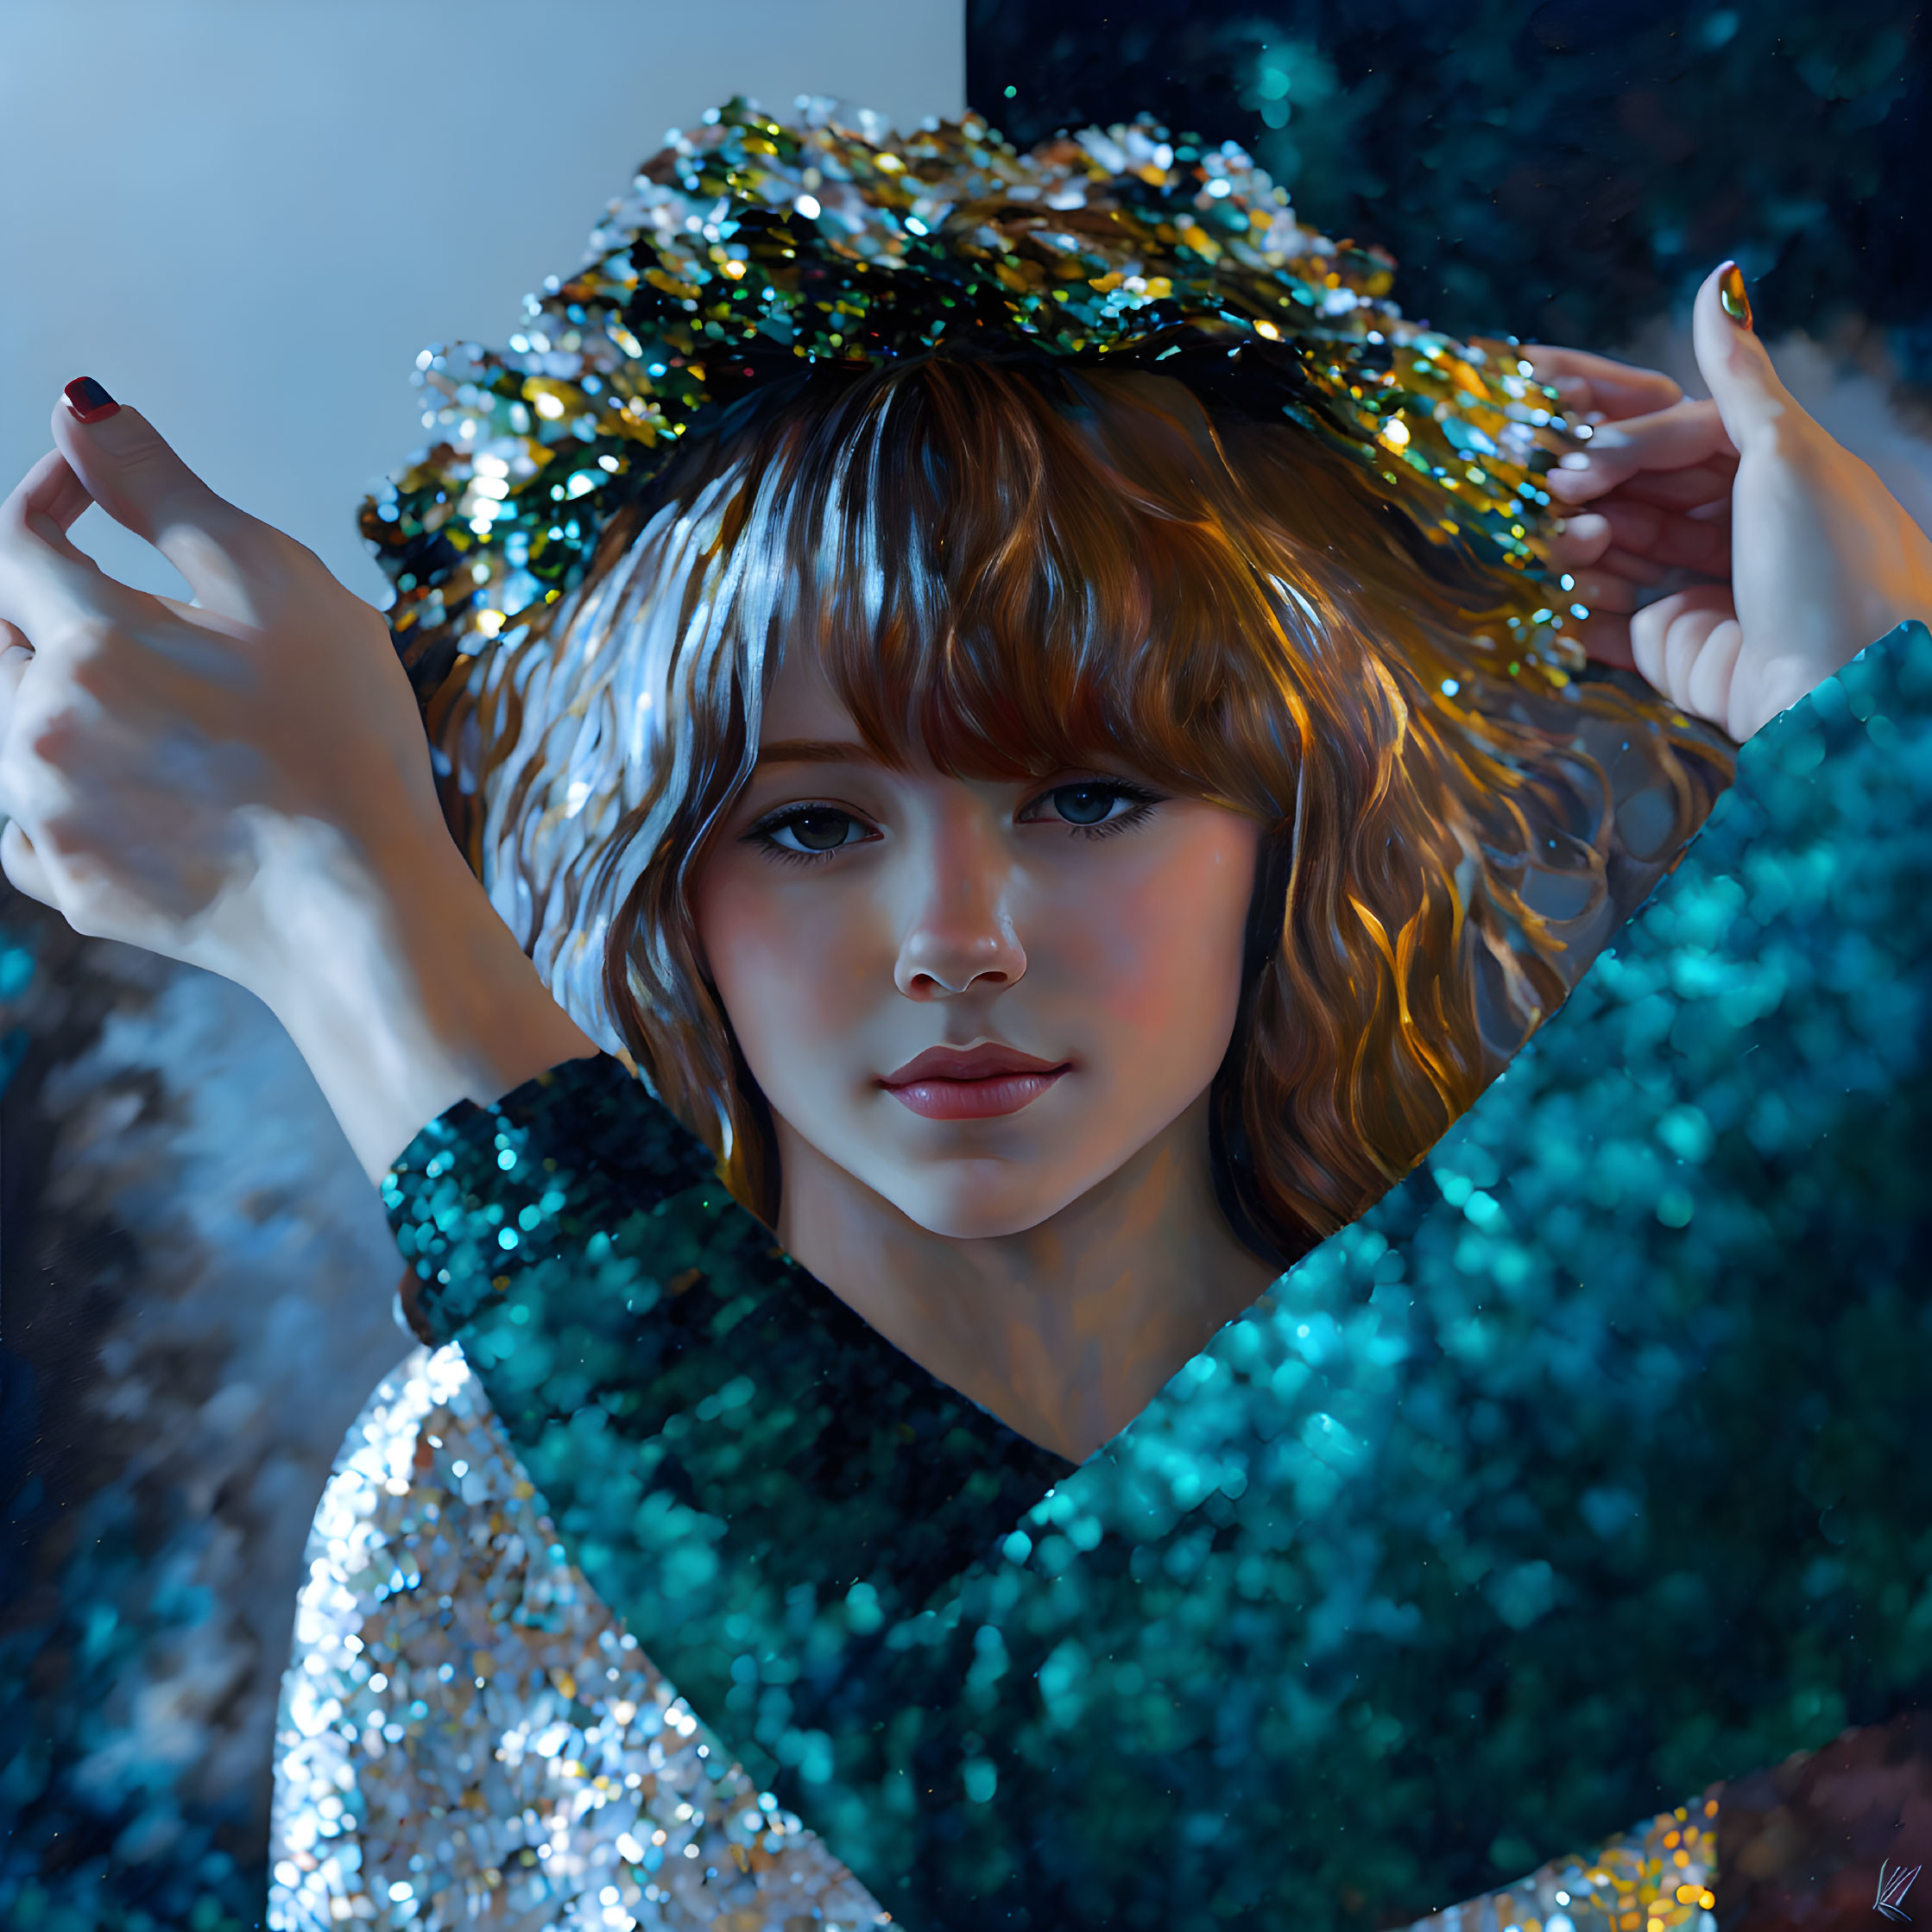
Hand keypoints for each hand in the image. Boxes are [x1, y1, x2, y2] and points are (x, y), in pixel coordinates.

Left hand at [0, 385, 593, 1174]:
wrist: (362, 910)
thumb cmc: (341, 742)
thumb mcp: (276, 586)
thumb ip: (166, 490)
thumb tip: (80, 406)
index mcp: (86, 639)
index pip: (15, 536)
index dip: (54, 492)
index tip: (97, 485)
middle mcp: (37, 725)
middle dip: (54, 604)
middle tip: (145, 614)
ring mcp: (46, 815)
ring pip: (8, 728)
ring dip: (62, 699)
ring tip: (161, 711)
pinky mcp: (72, 887)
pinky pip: (29, 821)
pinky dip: (69, 792)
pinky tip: (149, 793)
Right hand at [1531, 264, 1931, 742]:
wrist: (1839, 693)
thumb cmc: (1830, 563)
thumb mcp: (1786, 450)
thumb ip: (1736, 376)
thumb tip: (1719, 280)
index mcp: (1770, 467)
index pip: (1671, 432)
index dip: (1618, 437)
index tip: (1565, 447)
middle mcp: (1732, 524)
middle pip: (1636, 490)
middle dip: (1584, 490)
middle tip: (1536, 491)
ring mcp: (1698, 589)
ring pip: (1613, 552)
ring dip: (1574, 545)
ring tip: (1547, 545)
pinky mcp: (1670, 650)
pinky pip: (1603, 623)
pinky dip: (1569, 608)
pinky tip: (1538, 593)